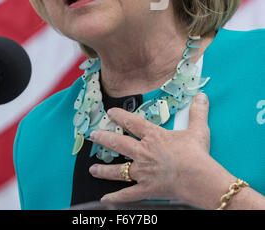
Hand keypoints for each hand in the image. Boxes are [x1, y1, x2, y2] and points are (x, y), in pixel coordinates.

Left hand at [89, 92, 216, 205]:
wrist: (199, 178)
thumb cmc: (197, 154)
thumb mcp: (198, 130)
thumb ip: (197, 112)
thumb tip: (202, 96)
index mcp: (154, 136)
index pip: (132, 123)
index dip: (120, 116)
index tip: (110, 112)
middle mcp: (144, 152)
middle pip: (119, 143)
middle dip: (104, 138)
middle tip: (93, 135)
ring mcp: (143, 172)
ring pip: (119, 169)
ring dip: (104, 170)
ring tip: (92, 169)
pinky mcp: (146, 189)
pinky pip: (128, 194)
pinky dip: (116, 197)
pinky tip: (105, 199)